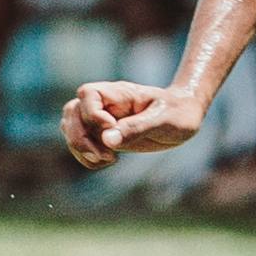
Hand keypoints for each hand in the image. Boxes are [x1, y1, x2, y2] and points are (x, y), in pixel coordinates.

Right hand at [62, 80, 202, 168]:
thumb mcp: (163, 120)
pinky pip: (81, 143)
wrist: (185, 116)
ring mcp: (102, 119)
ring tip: (107, 160)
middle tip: (105, 156)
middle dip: (80, 137)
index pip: (88, 94)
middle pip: (72, 112)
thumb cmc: (178, 113)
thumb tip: (106, 140)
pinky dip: (85, 156)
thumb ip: (136, 128)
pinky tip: (105, 162)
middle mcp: (106, 104)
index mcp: (120, 93)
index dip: (92, 114)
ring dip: (80, 148)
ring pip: (71, 128)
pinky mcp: (103, 134)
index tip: (110, 129)